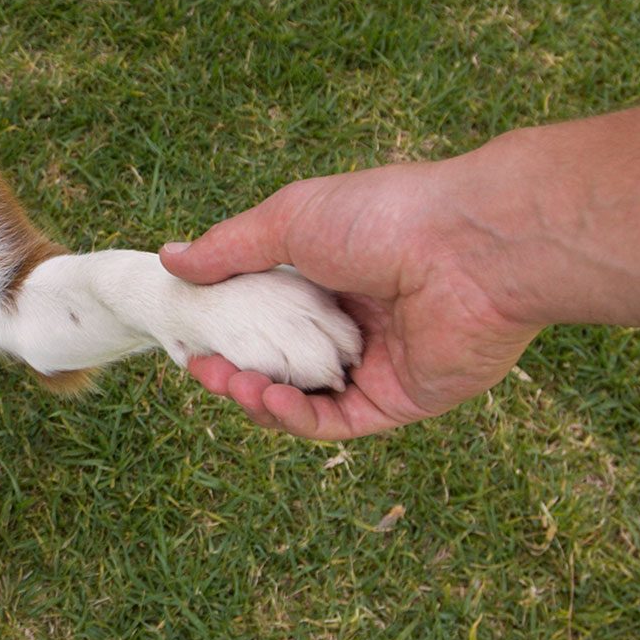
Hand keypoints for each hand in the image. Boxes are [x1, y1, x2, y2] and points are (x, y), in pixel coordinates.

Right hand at [159, 162, 540, 438]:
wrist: (470, 248)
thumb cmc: (383, 218)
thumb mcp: (289, 221)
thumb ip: (229, 249)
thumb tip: (170, 259)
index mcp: (334, 272)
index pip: (268, 312)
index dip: (229, 327)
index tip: (194, 334)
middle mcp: (356, 320)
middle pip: (282, 360)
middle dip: (237, 369)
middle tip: (203, 368)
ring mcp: (380, 362)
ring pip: (306, 397)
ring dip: (259, 397)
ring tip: (229, 384)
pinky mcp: (403, 399)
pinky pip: (339, 420)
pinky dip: (297, 418)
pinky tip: (267, 401)